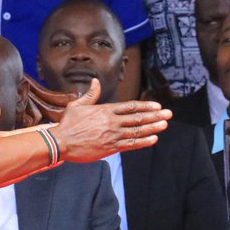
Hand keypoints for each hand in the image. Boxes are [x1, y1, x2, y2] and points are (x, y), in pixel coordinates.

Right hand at [54, 78, 170, 160]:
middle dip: (155, 116)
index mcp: (105, 110)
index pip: (130, 107)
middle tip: (168, 114)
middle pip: (138, 118)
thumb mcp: (77, 105)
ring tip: (164, 124)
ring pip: (137, 131)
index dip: (145, 106)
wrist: (61, 142)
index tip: (157, 106)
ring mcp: (112, 135)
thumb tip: (96, 81)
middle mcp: (112, 122)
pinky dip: (143, 142)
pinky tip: (153, 138)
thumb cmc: (68, 124)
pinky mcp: (110, 148)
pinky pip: (131, 144)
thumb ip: (90, 94)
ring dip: (153, 127)